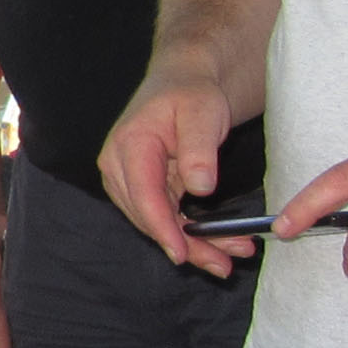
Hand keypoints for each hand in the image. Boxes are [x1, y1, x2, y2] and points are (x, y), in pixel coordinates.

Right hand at [99, 74, 258, 276]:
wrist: (184, 82)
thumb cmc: (192, 93)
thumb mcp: (202, 113)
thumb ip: (199, 149)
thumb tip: (201, 188)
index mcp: (129, 146)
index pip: (144, 196)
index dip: (163, 228)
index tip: (183, 254)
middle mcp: (119, 167)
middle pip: (149, 217)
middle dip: (186, 245)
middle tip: (224, 265)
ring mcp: (128, 180)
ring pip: (156, 223)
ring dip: (192, 244)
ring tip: (228, 259)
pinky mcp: (144, 188)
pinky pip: (164, 217)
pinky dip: (189, 233)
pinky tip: (216, 245)